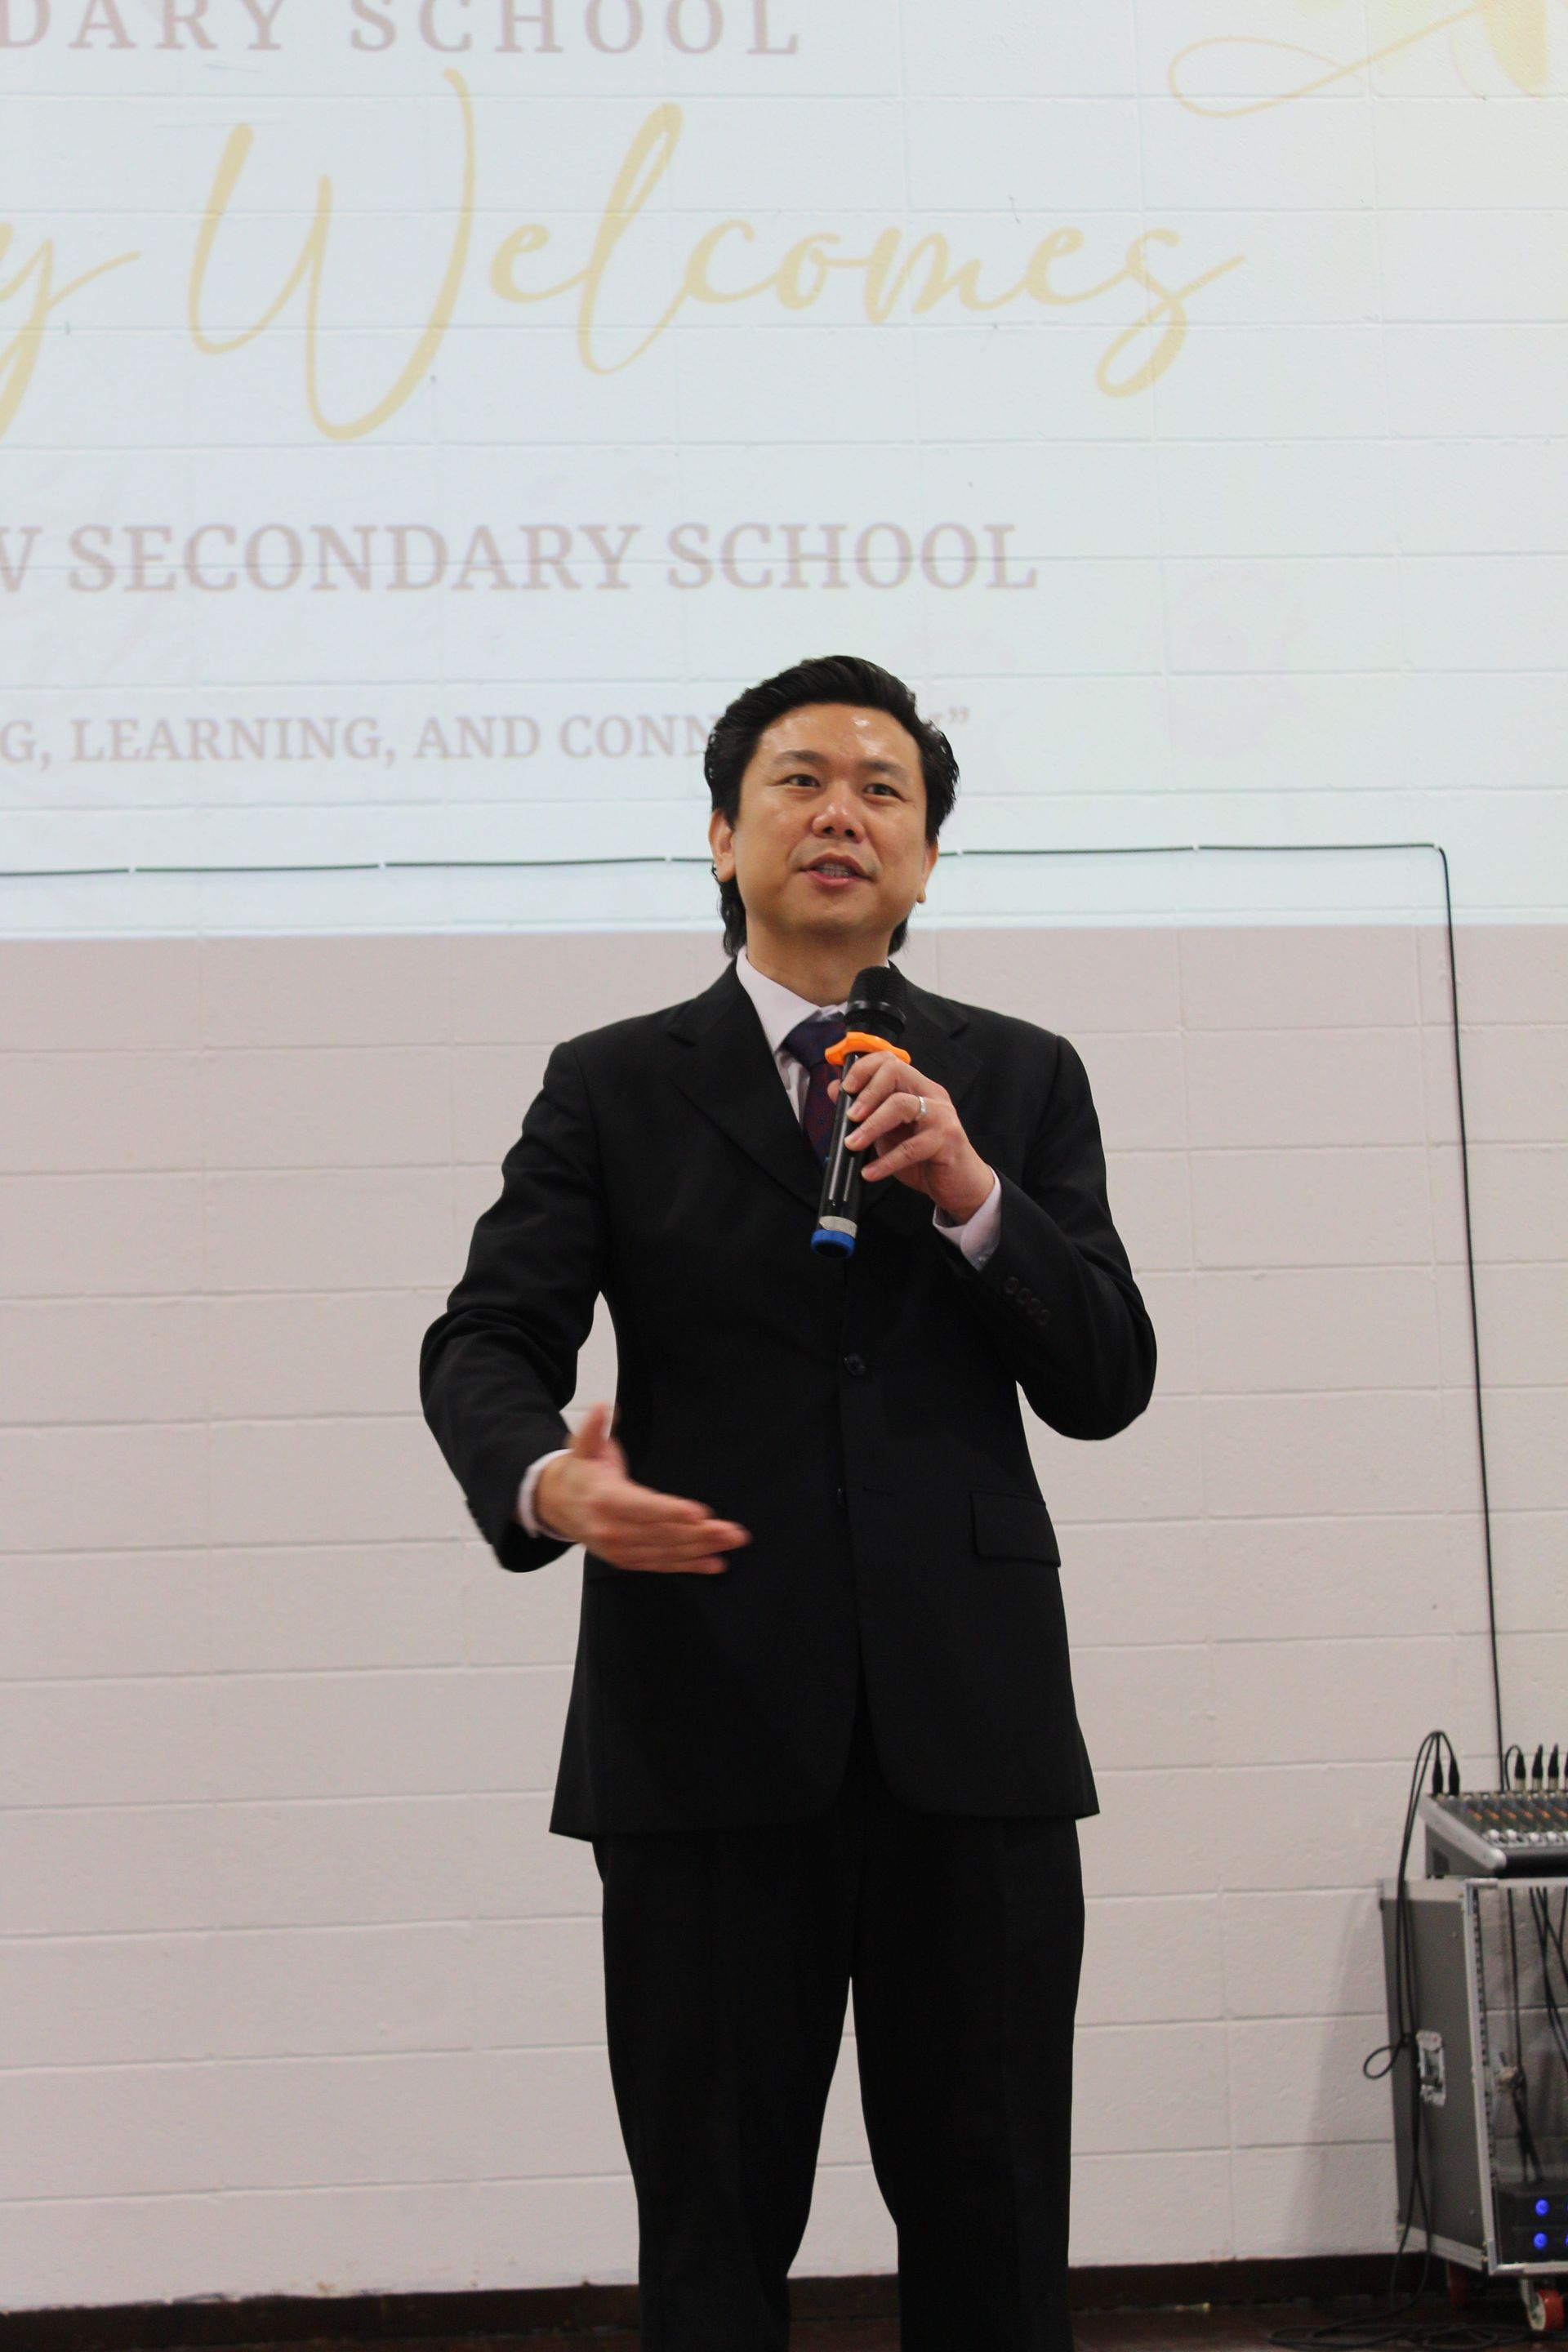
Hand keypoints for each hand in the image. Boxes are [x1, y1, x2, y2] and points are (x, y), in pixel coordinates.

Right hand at [534, 1401, 751, 1574]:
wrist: (556, 1504)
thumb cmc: (579, 1470)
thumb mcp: (582, 1445)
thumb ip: (595, 1428)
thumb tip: (603, 1407)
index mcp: (603, 1499)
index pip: (641, 1507)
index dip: (670, 1511)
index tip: (699, 1512)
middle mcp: (611, 1530)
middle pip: (661, 1533)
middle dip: (700, 1533)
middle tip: (733, 1531)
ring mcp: (619, 1550)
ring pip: (666, 1552)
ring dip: (702, 1549)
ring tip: (732, 1541)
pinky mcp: (627, 1560)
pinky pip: (661, 1565)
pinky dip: (689, 1566)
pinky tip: (714, 1563)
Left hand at [828, 1054, 993, 1220]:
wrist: (959, 1186)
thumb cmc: (925, 1158)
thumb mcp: (889, 1132)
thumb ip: (866, 1111)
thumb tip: (835, 1089)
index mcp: (918, 1088)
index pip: (890, 1061)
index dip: (864, 1069)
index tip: (846, 1089)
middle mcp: (932, 1096)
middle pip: (896, 1072)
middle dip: (867, 1093)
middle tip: (850, 1117)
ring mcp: (942, 1116)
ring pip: (901, 1105)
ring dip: (871, 1125)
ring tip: (852, 1144)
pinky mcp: (947, 1141)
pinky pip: (911, 1148)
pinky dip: (885, 1161)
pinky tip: (870, 1172)